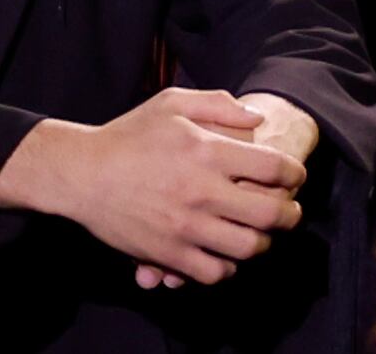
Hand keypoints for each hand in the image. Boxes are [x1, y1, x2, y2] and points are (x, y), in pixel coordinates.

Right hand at [0, 89, 306, 287]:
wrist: (81, 174)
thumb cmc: (129, 135)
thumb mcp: (174, 103)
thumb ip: (220, 105)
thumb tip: (258, 119)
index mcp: (208, 151)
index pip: (275, 168)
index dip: (295, 175)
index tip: (293, 178)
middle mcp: (201, 191)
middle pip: (271, 214)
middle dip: (290, 214)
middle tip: (288, 212)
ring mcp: (184, 226)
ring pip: (247, 248)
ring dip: (261, 243)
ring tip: (258, 235)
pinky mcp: (165, 253)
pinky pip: (212, 272)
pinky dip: (227, 268)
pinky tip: (224, 254)